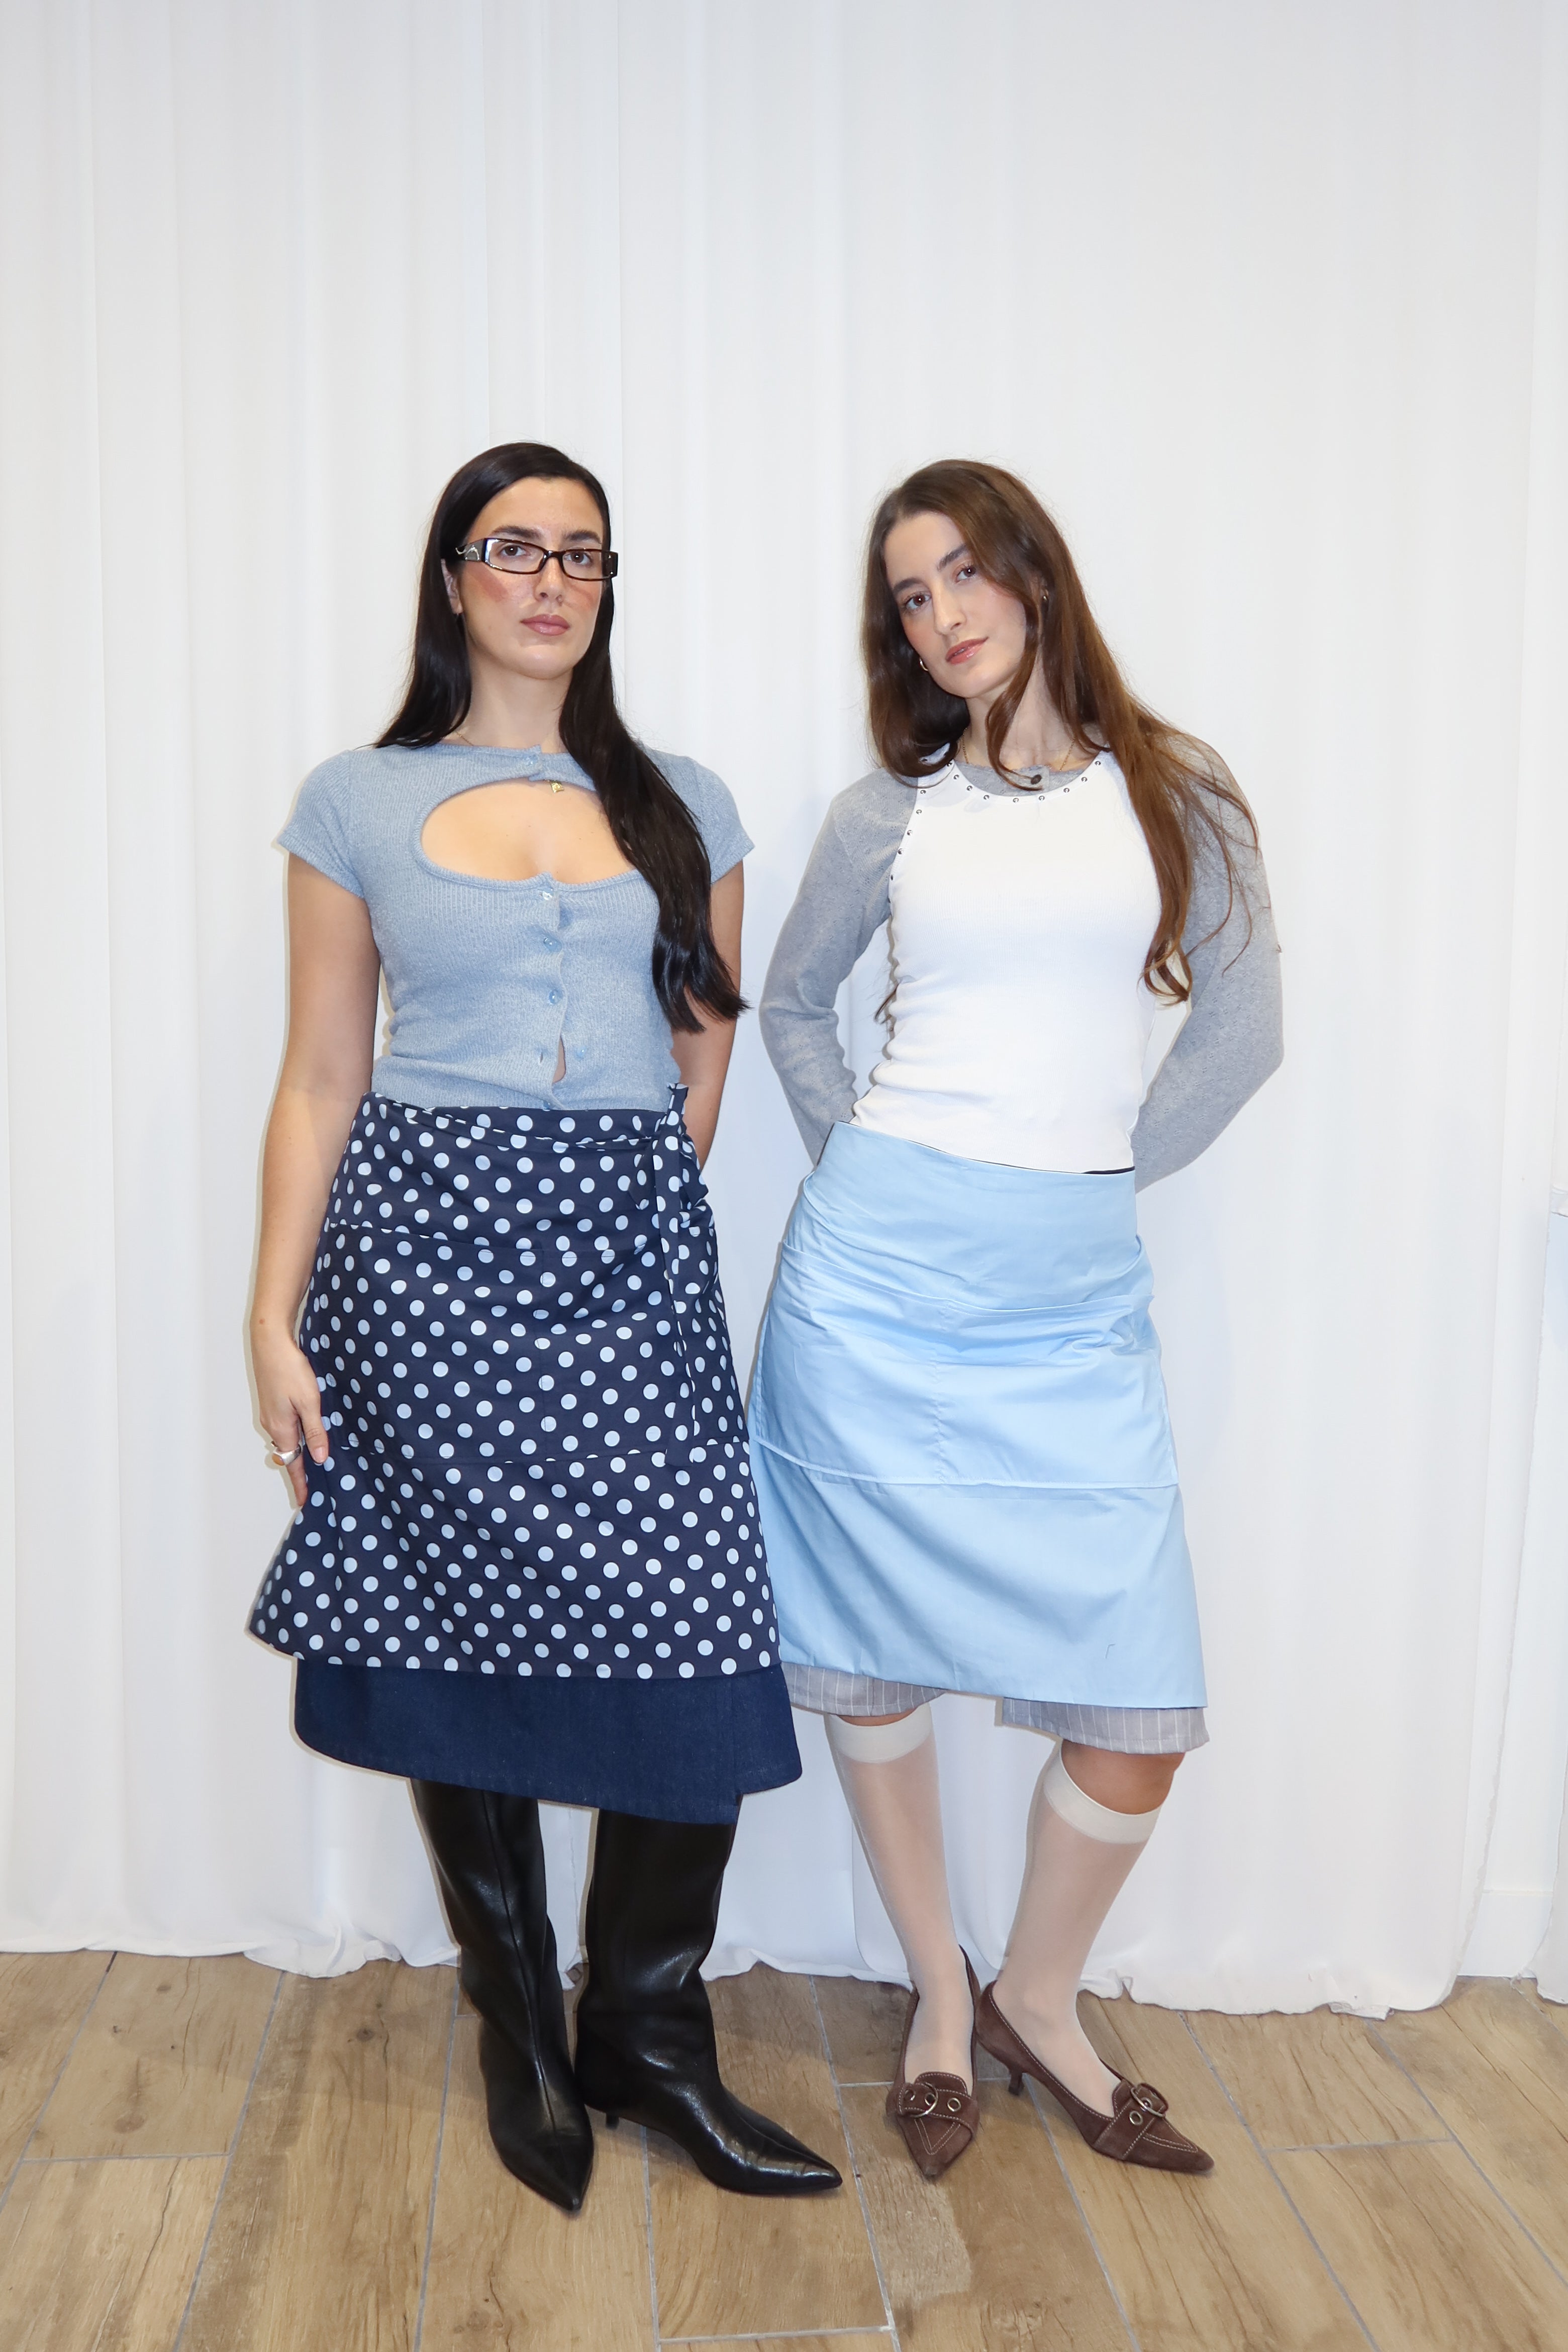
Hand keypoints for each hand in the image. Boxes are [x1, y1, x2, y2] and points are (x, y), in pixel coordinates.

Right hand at [252, 1321, 328, 1508]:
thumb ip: (315, 1430)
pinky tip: (306, 1430)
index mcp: (282, 1428)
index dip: (300, 1483)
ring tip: (313, 1460)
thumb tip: (319, 1457)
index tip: (303, 1501)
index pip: (293, 1464)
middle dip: (300, 1469)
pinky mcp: (272, 1401)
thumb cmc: (289, 1369)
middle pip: (288, 1453)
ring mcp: (270, 1412)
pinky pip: (285, 1425)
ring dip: (299, 1450)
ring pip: (287, 1438)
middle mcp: (273, 1424)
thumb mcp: (309, 1401)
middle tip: (313, 1484)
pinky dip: (295, 1434)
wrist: (270, 1342)